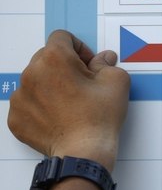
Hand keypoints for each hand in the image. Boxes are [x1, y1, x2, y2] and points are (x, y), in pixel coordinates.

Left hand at [7, 30, 129, 171]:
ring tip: (70, 104)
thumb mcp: (116, 82)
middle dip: (64, 67)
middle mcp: (32, 73)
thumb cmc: (99, 118)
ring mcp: (20, 96)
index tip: (88, 64)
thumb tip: (103, 59)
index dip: (79, 48)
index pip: (62, 37)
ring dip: (51, 86)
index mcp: (55, 58)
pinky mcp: (16, 116)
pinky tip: (59, 117)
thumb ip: (107, 64)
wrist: (84, 152)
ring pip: (36, 80)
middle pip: (46, 58)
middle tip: (82, 86)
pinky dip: (41, 107)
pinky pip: (28, 103)